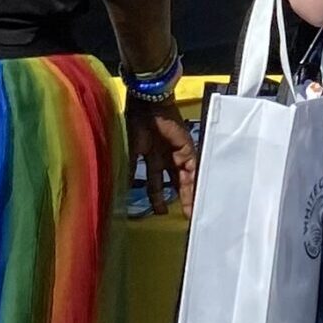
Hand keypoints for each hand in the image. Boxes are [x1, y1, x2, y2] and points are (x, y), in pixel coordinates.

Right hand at [130, 100, 197, 214]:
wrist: (147, 105)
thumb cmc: (135, 124)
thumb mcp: (131, 151)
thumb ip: (132, 170)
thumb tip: (124, 189)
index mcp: (152, 159)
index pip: (158, 184)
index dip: (159, 198)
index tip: (160, 213)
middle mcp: (167, 158)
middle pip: (176, 184)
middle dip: (180, 200)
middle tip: (186, 217)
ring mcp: (179, 153)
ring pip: (186, 179)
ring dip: (190, 195)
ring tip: (193, 212)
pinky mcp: (188, 149)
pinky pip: (194, 168)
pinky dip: (195, 182)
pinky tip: (198, 195)